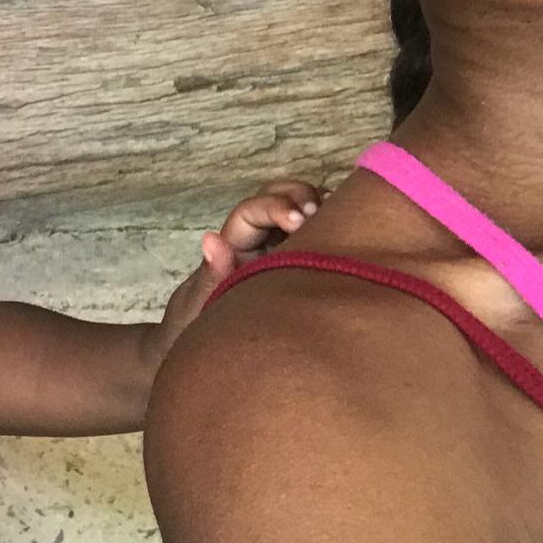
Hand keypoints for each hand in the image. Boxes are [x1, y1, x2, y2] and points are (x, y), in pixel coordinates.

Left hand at [145, 178, 321, 375]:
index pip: (251, 212)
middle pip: (276, 197)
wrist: (194, 346)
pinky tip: (348, 244)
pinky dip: (332, 230)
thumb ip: (211, 277)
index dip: (275, 207)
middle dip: (299, 196)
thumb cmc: (196, 326)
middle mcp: (256, 241)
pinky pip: (314, 236)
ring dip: (319, 208)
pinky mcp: (297, 264)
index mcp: (233, 245)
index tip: (299, 219)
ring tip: (340, 225)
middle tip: (320, 214)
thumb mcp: (203, 307)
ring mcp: (278, 250)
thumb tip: (211, 239)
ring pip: (298, 211)